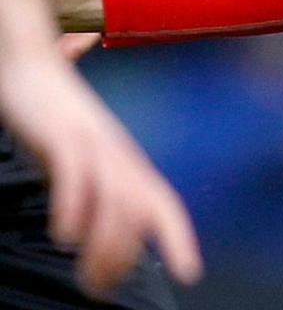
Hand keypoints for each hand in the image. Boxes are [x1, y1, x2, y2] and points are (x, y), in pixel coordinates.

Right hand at [0, 54, 202, 294]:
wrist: (27, 61)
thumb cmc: (52, 117)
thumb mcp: (78, 158)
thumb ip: (92, 189)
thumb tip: (92, 232)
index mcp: (125, 160)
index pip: (161, 201)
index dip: (177, 237)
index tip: (189, 273)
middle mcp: (116, 153)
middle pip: (140, 209)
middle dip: (127, 256)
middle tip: (102, 291)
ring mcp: (91, 143)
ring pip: (114, 198)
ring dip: (105, 245)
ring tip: (89, 279)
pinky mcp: (60, 136)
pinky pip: (76, 174)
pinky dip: (74, 208)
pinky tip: (65, 236)